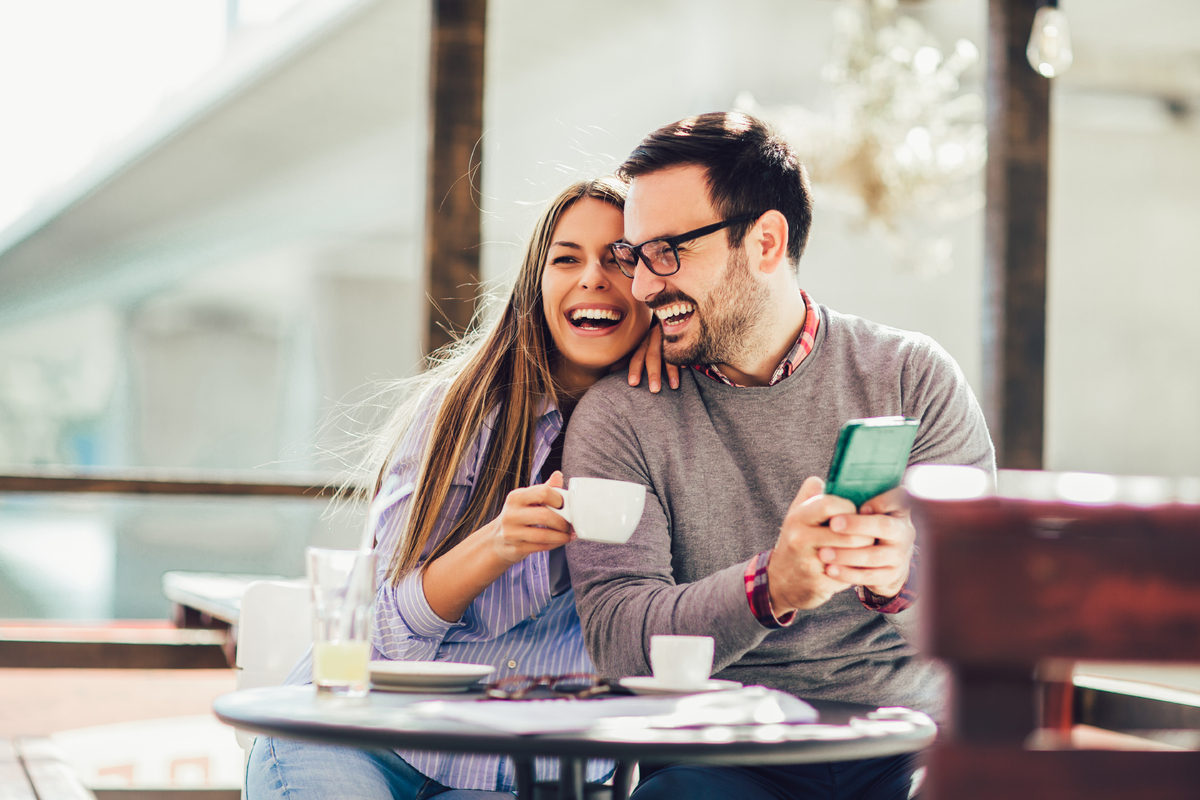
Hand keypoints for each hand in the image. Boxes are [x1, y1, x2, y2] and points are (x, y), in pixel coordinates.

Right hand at [486, 471, 573, 564]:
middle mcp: (511, 514)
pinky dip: (555, 544)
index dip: (559, 499)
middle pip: (544, 516)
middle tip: (571, 524)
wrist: (497, 540)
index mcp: (516, 497)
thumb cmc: (519, 515)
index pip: (543, 492)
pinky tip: (561, 541)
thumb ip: (545, 488)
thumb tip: (558, 475)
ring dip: (561, 536)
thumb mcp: (528, 499)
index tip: (566, 505)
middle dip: (562, 521)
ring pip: (543, 535)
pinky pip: (541, 547)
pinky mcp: (516, 548)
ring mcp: (512, 533)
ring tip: (568, 534)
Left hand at [625, 322, 679, 392]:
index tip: (632, 383)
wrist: (668, 315)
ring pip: (669, 355)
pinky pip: (682, 348)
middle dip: (653, 374)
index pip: (636, 357)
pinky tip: (685, 367)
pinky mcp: (681, 337)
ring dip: (672, 371)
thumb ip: (627, 358)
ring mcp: (668, 339)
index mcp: (642, 344)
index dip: (634, 369)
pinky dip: (683, 357)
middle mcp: (654, 340)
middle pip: (652, 357)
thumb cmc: (651, 337)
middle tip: (654, 390)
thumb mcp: (639, 345)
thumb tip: (611, 370)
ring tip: (674, 386)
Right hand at [768, 476, 873, 612]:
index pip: (831, 504)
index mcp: (798, 517)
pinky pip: (848, 573)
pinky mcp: (818, 583)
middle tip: (867, 535)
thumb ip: (810, 493)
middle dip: (864, 534)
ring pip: (852, 553)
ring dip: (864, 552)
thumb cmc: (797, 542)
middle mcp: (799, 538)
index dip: (849, 508)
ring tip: (864, 549)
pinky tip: (852, 567)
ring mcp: (808, 562)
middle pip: (847, 532)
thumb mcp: (797, 515)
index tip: (855, 513)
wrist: (781, 581)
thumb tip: (825, 479)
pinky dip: (855, 571)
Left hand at [816, 486, 914, 599]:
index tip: (861, 505)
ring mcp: (899, 555)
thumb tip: (819, 484)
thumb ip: (851, 498)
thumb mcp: (866, 513)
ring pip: (874, 555)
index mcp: (898, 511)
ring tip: (823, 553)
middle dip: (858, 525)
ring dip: (846, 554)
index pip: (900, 498)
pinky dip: (848, 573)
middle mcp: (903, 531)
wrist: (885, 564)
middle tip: (833, 524)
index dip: (882, 501)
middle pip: (885, 526)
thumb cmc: (867, 529)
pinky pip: (869, 576)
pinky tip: (830, 569)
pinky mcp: (891, 575)